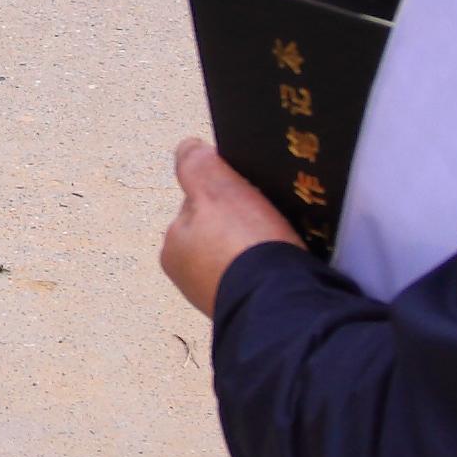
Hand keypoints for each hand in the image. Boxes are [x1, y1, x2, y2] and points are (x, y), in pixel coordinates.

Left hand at [159, 138, 300, 314]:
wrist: (278, 303)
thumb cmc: (242, 245)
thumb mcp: (216, 189)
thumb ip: (197, 165)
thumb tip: (188, 147)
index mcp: (173, 247)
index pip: (197, 205)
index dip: (225, 192)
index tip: (248, 194)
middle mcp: (189, 278)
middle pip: (219, 232)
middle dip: (242, 225)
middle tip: (267, 219)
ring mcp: (218, 297)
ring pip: (241, 257)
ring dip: (257, 249)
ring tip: (279, 243)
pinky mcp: (248, 309)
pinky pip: (258, 279)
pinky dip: (269, 270)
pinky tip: (283, 265)